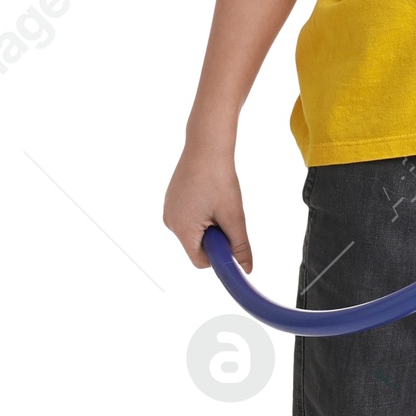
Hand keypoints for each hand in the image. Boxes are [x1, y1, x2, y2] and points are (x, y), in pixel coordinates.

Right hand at [163, 143, 250, 271]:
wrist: (206, 146)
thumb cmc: (219, 179)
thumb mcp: (233, 216)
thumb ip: (239, 246)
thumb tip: (246, 269)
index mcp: (181, 229)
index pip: (200, 261)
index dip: (219, 255)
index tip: (232, 240)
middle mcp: (170, 222)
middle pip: (197, 246)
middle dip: (215, 236)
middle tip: (226, 214)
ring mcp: (169, 210)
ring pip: (195, 231)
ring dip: (210, 224)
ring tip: (217, 201)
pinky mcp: (172, 200)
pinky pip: (190, 217)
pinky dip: (203, 213)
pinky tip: (209, 194)